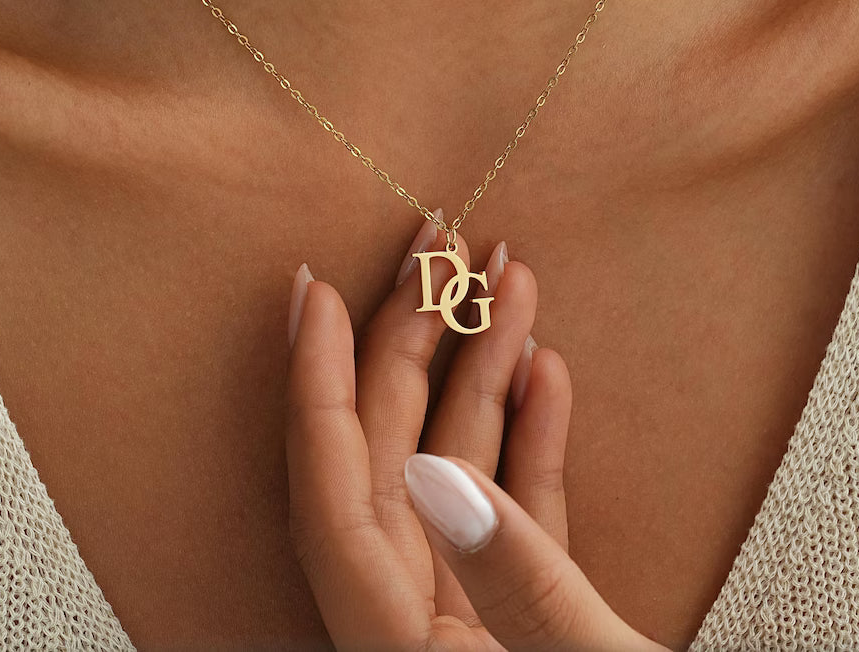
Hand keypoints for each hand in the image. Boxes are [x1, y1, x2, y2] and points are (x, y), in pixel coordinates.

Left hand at [284, 215, 665, 651]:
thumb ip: (517, 582)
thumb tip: (433, 474)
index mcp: (400, 651)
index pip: (331, 492)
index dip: (314, 383)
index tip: (311, 288)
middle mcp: (420, 627)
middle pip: (393, 455)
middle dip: (417, 340)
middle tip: (443, 248)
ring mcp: (475, 618)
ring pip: (463, 467)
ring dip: (490, 368)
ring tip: (516, 280)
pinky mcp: (532, 614)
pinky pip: (520, 508)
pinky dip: (532, 437)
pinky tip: (546, 371)